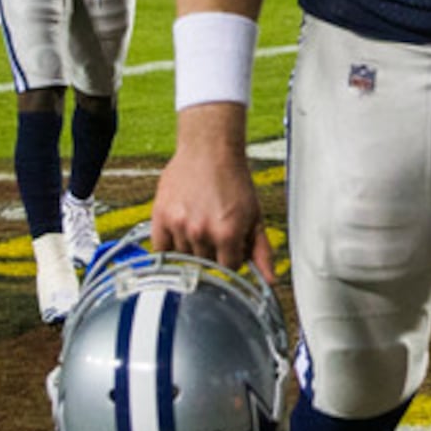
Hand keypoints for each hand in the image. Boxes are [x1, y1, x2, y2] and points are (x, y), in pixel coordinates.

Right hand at [152, 111, 275, 282]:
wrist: (209, 150)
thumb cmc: (234, 180)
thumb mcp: (255, 216)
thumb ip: (262, 251)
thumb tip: (270, 280)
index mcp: (228, 233)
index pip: (230, 267)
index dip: (233, 256)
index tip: (232, 243)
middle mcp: (202, 231)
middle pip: (207, 262)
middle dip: (214, 250)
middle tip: (216, 227)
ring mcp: (179, 224)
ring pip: (185, 256)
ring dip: (193, 246)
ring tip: (200, 222)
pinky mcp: (160, 216)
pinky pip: (162, 248)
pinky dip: (170, 245)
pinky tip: (181, 230)